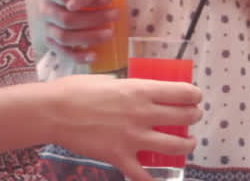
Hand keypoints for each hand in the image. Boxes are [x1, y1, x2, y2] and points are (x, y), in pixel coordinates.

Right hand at [42, 0, 146, 62]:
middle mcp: (45, 9)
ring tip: (110, 33)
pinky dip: (78, 56)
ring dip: (89, 37)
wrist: (49, 3)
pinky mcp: (49, 43)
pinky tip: (95, 56)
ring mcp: (47, 28)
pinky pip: (62, 53)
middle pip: (67, 17)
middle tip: (116, 15)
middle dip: (94, 18)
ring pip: (65, 36)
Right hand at [49, 75, 201, 180]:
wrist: (54, 112)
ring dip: (186, 145)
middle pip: (184, 117)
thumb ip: (130, 88)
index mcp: (140, 90)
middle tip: (192, 118)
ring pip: (174, 146)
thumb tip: (142, 92)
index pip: (182, 92)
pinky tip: (159, 180)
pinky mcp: (119, 156)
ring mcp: (132, 137)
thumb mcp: (110, 80)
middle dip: (194, 117)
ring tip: (187, 144)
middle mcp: (142, 113)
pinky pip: (143, 175)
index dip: (195, 95)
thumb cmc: (78, 90)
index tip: (195, 97)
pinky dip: (153, 180)